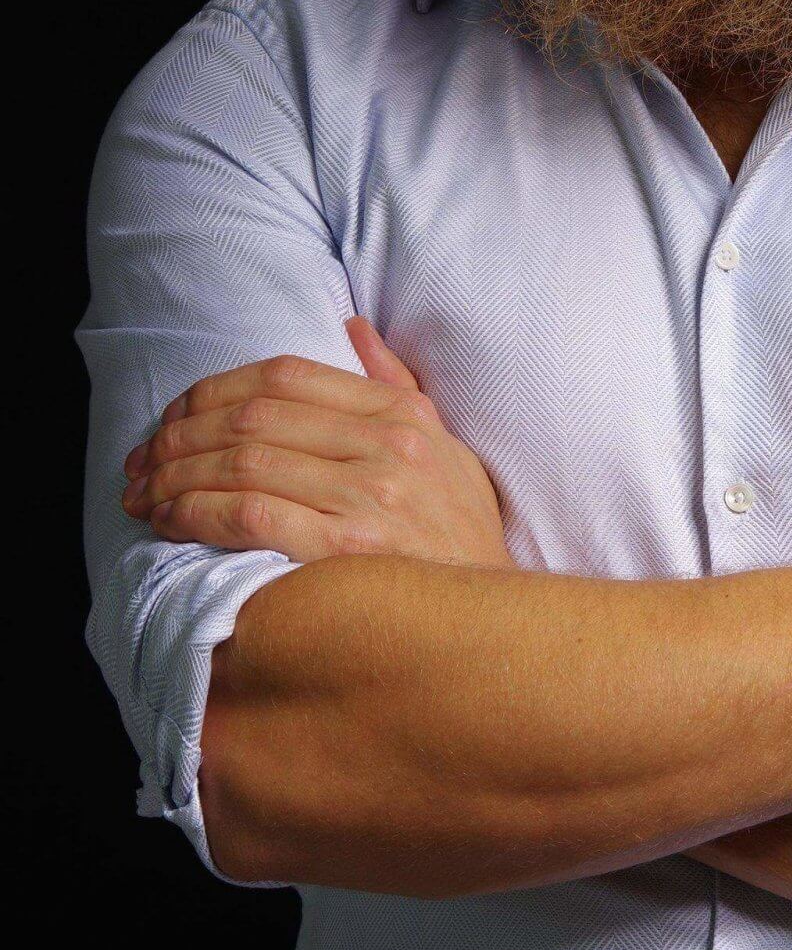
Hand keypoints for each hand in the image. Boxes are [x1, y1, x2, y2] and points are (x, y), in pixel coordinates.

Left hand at [121, 318, 511, 568]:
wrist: (493, 621)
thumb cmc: (461, 538)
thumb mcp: (446, 449)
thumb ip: (396, 385)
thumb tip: (352, 328)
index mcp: (403, 415)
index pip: (285, 376)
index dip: (212, 391)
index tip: (174, 417)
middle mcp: (388, 447)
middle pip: (251, 418)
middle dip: (177, 437)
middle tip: (140, 463)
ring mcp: (370, 498)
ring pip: (240, 465)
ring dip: (174, 478)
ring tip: (143, 496)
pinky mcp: (347, 550)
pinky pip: (247, 515)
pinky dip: (194, 514)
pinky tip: (171, 523)